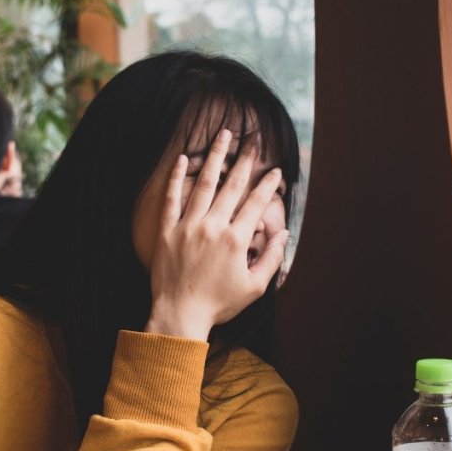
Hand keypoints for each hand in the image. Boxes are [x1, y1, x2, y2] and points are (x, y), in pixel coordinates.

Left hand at [146, 129, 288, 339]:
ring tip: (222, 136)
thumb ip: (271, 259)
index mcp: (236, 239)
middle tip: (252, 140)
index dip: (268, 185)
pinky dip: (176, 177)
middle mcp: (213, 227)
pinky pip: (171, 198)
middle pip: (232, 186)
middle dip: (244, 160)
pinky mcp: (167, 231)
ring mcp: (188, 226)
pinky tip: (183, 158)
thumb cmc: (219, 304)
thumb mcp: (254, 287)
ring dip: (215, 158)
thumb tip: (284, 234)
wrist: (180, 314)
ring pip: (204, 184)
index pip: (256, 203)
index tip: (276, 170)